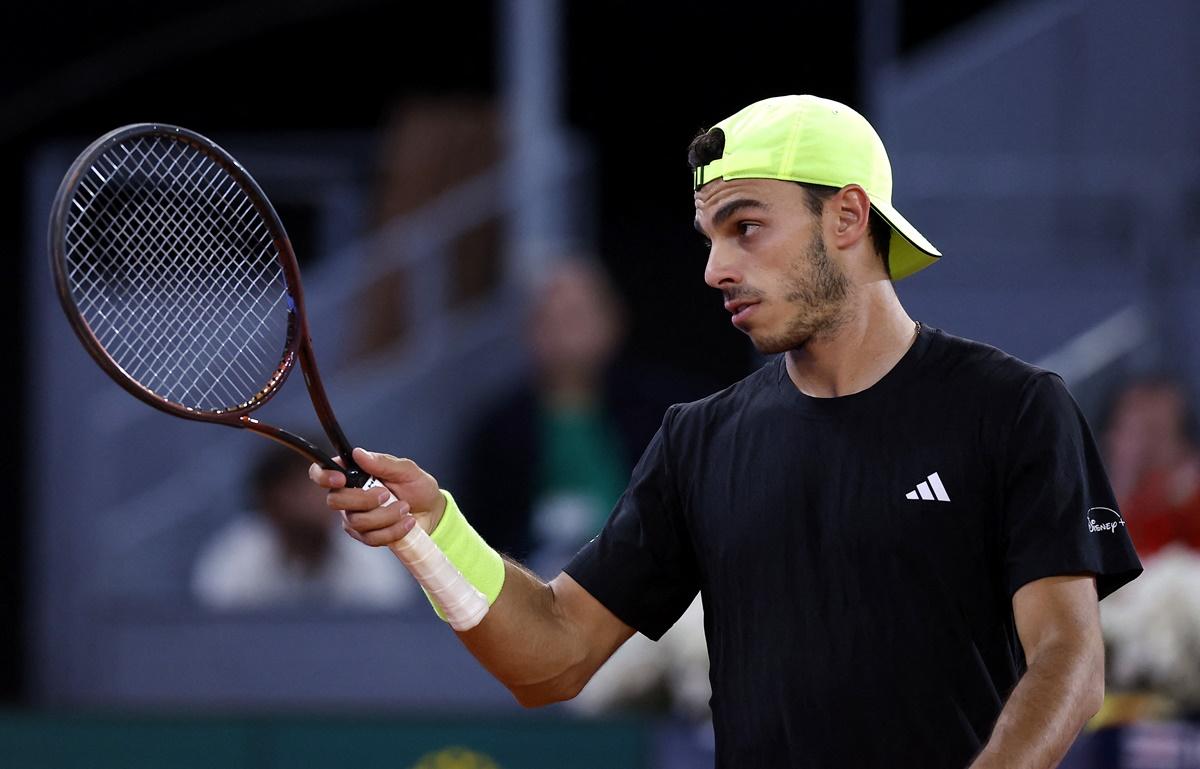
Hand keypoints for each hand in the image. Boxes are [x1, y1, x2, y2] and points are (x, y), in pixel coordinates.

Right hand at [308, 447, 447, 545]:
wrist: (432, 512)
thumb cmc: (417, 487)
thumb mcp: (407, 470)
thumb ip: (383, 462)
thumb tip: (359, 453)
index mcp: (353, 474)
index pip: (321, 472)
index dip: (323, 475)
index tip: (341, 479)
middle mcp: (348, 495)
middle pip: (335, 501)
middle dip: (363, 500)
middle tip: (387, 495)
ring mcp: (355, 517)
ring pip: (357, 522)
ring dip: (386, 516)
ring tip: (405, 508)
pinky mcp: (365, 536)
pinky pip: (371, 538)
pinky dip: (393, 530)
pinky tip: (408, 522)